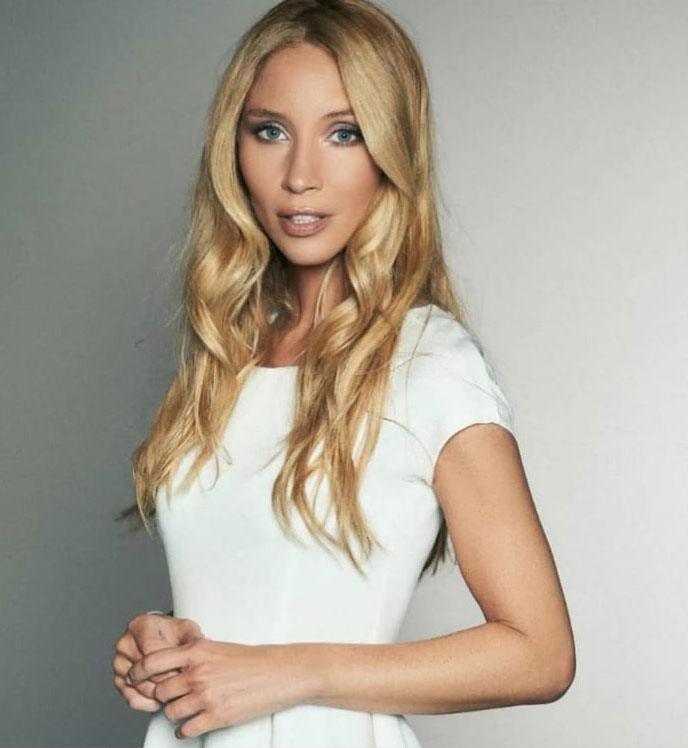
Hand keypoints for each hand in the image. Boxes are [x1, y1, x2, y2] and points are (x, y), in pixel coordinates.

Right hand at [112, 613, 204, 711]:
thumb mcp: (188, 630)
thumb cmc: (176, 634)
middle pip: (144, 671)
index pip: (151, 653)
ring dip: (156, 693)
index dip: (168, 666)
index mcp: (140, 625)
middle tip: (179, 683)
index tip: (181, 671)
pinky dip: (146, 703)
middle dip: (164, 681)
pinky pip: (130, 698)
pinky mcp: (119, 679)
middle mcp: (126, 642)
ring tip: (172, 690)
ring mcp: (120, 661)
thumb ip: (192, 637)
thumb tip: (198, 648)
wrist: (165, 640)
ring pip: (137, 686)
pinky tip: (159, 700)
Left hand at [127, 638, 309, 738]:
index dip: (137, 671)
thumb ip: (192, 654)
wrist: (277, 673)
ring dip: (174, 712)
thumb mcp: (217, 648)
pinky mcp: (216, 717)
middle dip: (162, 695)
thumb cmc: (249, 660)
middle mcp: (197, 673)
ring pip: (170, 711)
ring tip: (185, 709)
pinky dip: (184, 730)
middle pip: (159, 691)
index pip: (152, 661)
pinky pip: (185, 730)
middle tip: (170, 695)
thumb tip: (169, 662)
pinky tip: (191, 723)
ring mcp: (205, 696)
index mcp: (196, 652)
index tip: (133, 677)